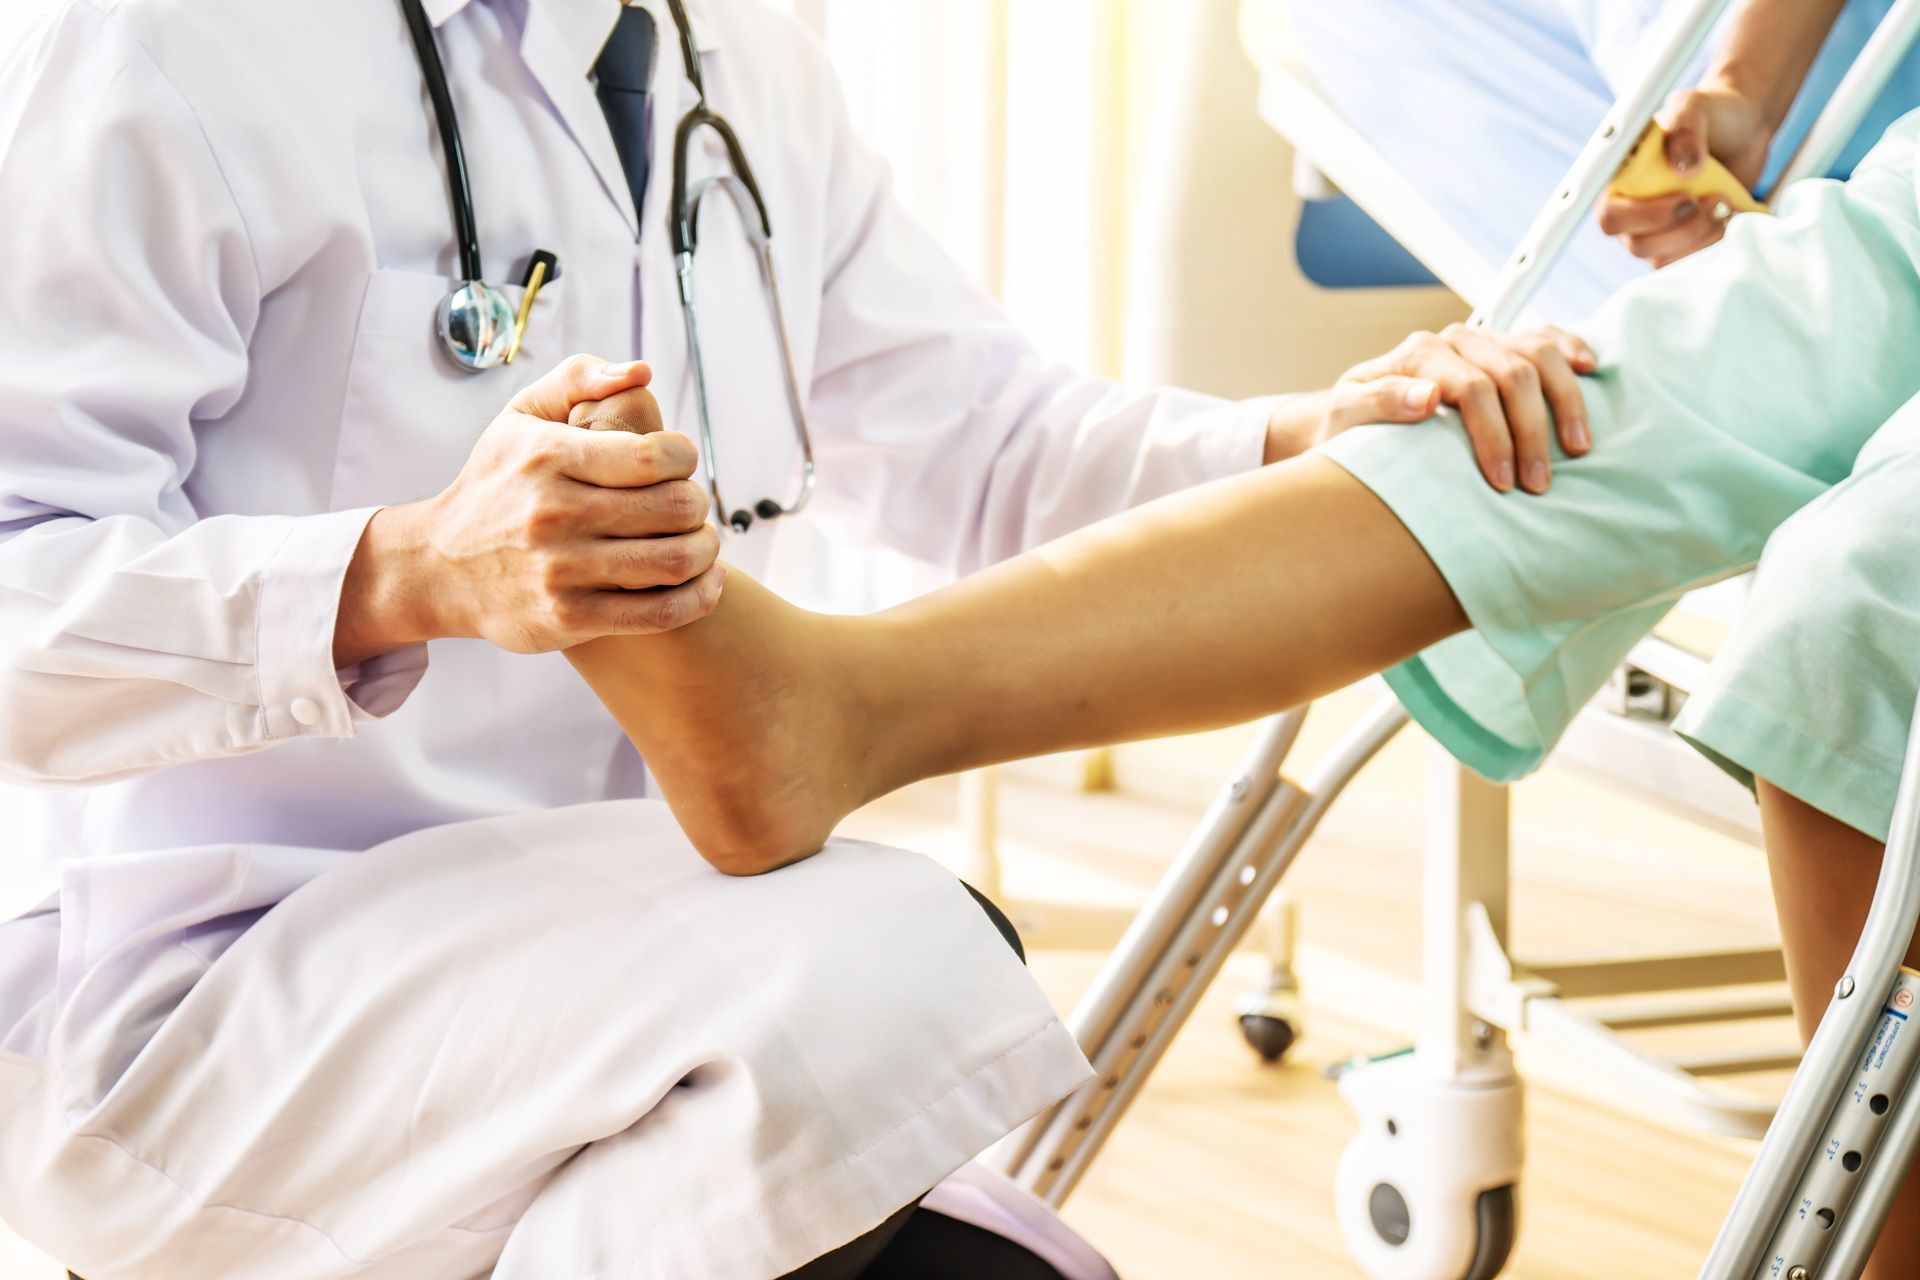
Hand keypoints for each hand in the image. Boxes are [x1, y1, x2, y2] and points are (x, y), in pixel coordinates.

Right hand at [334, 354, 723, 664]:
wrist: (439, 566)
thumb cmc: (495, 485)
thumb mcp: (519, 417)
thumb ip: (578, 379)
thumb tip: (640, 372)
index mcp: (548, 457)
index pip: (652, 456)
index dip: (684, 457)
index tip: (678, 462)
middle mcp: (554, 514)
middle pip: (674, 509)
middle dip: (697, 504)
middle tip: (689, 504)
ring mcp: (562, 571)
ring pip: (675, 561)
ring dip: (706, 550)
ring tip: (700, 540)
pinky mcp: (569, 618)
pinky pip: (661, 613)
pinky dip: (699, 597)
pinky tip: (706, 581)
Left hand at [1270, 323, 1596, 492]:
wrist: (1350, 416)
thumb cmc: (1348, 425)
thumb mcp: (1346, 417)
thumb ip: (1379, 402)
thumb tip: (1428, 396)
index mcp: (1419, 354)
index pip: (1473, 389)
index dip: (1494, 436)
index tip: (1503, 483)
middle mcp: (1454, 340)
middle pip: (1513, 374)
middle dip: (1532, 432)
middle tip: (1539, 484)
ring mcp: (1481, 340)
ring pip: (1538, 353)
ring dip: (1565, 400)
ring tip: (1577, 450)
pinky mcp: (1501, 347)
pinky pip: (1545, 338)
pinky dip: (1570, 348)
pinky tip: (1590, 368)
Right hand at [1596, 85, 1770, 267]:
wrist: (1743, 131)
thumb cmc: (1711, 115)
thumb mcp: (1695, 108)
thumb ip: (1685, 129)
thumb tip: (1684, 169)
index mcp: (1620, 183)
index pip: (1610, 218)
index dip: (1642, 217)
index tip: (1686, 198)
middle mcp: (1630, 212)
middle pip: (1638, 245)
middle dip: (1683, 228)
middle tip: (1716, 199)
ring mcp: (1656, 232)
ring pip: (1663, 259)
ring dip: (1701, 237)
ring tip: (1728, 202)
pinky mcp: (1682, 243)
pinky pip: (1687, 262)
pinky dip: (1714, 243)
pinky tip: (1732, 215)